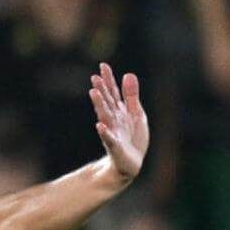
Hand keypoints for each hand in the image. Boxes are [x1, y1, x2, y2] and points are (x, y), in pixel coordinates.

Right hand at [89, 63, 148, 183]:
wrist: (131, 164)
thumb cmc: (133, 138)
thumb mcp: (136, 114)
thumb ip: (131, 96)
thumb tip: (129, 73)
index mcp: (120, 111)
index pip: (113, 92)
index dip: (109, 79)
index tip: (103, 65)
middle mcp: (114, 119)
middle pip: (107, 102)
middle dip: (102, 90)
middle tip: (95, 77)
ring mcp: (113, 132)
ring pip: (105, 117)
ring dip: (99, 105)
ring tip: (93, 93)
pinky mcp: (115, 146)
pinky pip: (108, 139)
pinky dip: (105, 132)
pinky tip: (99, 126)